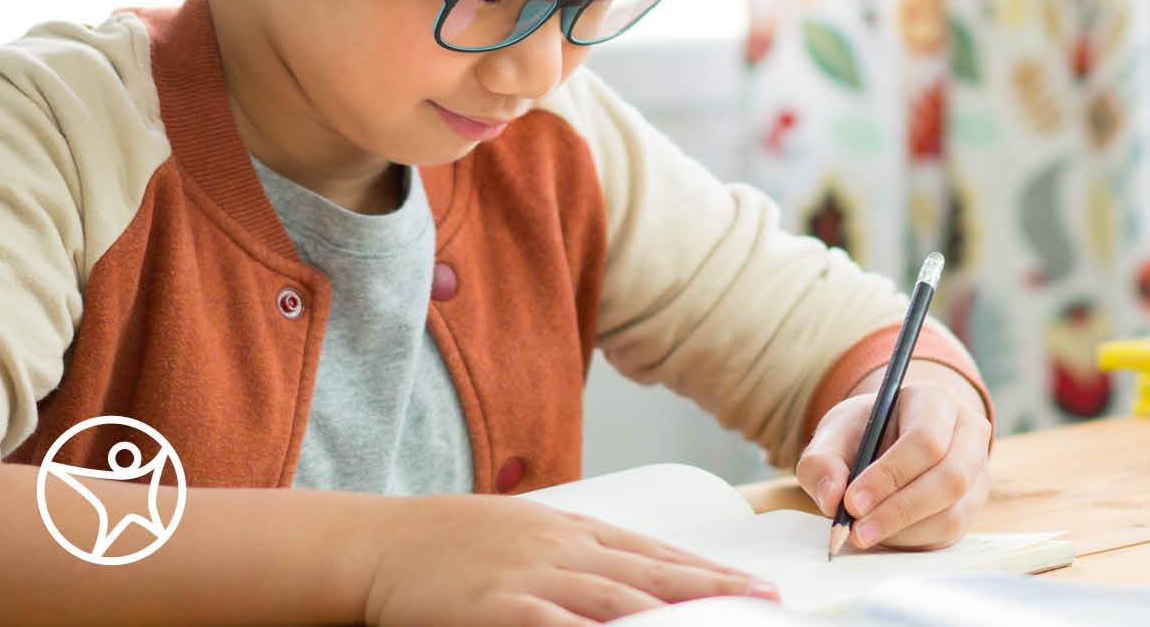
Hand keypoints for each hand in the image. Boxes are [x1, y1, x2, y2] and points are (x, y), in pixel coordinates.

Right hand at [363, 493, 779, 624]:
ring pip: (619, 601)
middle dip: (714, 591)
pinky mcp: (500, 608)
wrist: (384, 543)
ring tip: (718, 626)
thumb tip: (637, 578)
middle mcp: (565, 550)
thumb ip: (583, 556)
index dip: (711, 572)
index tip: (758, 586)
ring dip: (673, 618)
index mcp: (576, 532)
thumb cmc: (458, 544)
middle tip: (765, 603)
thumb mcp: (531, 535)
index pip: (659, 555)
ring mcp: (534, 578)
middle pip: (653, 575)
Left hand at [795, 362, 992, 552]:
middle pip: (950, 478)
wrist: (888, 440)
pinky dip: (912, 540)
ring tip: (863, 533)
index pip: (926, 440)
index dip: (890, 475)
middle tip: (856, 530)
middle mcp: (969, 434)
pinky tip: (883, 534)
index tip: (852, 502)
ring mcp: (977, 473)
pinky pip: (949, 533)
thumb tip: (832, 498)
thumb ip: (822, 461)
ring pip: (952, 512)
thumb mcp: (835, 433)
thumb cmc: (865, 431)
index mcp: (938, 401)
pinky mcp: (972, 506)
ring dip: (903, 530)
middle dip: (899, 510)